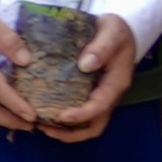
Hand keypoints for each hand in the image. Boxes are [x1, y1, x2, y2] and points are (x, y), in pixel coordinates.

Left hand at [40, 12, 142, 141]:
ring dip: (66, 130)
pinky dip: (64, 119)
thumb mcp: (112, 32)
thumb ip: (101, 47)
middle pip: (95, 124)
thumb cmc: (116, 30)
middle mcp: (108, 94)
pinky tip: (44, 113)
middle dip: (71, 132)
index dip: (82, 114)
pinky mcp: (90, 92)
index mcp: (116, 83)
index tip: (61, 116)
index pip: (100, 106)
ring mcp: (100, 95)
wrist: (120, 29)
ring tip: (41, 126)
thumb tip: (85, 65)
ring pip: (87, 123)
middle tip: (45, 128)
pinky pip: (79, 111)